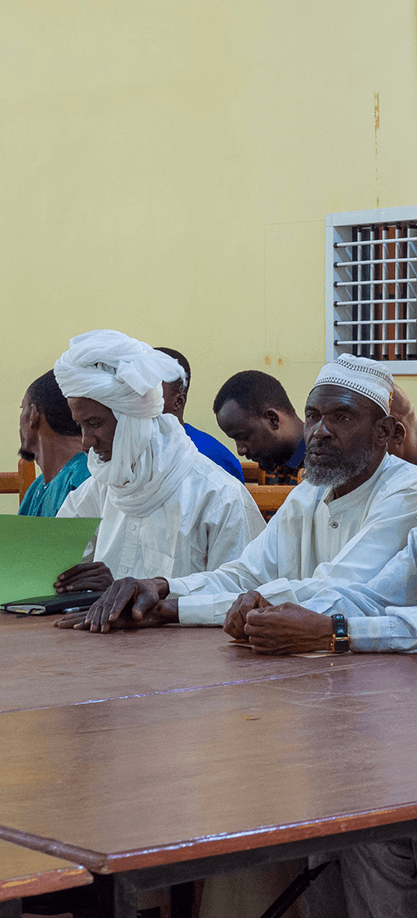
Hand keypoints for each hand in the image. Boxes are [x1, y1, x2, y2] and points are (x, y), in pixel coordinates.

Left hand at [54, 562, 112, 592]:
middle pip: (80, 573)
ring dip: (68, 584)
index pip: (80, 567)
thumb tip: (67, 580)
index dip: (68, 572)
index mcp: (100, 565)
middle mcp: (103, 569)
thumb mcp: (96, 581)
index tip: (59, 578)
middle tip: (56, 585)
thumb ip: (86, 578)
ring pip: (81, 579)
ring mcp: (104, 576)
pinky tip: (69, 590)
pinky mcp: (103, 584)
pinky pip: (85, 584)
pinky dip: (75, 587)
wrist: (120, 598)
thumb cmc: (105, 591)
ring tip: (60, 589)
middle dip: (66, 580)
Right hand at [54, 577, 174, 632]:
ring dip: (96, 617)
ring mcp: (109, 589)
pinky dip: (92, 614)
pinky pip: (96, 605)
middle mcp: (117, 584)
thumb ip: (143, 607)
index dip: (116, 609)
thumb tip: (136, 616)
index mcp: (129, 583)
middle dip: (104, 617)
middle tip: (102, 630)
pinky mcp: (105, 595)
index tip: (112, 620)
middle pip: (108, 602)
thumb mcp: (150, 599)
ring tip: (94, 629)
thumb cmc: (148, 594)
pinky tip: (87, 623)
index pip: (121, 598)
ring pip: (100, 604)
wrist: (144, 587)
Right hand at [224, 591, 271, 638]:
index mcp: (252, 595)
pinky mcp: (228, 616)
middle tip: (250, 635)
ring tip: (247, 637)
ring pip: (230, 620)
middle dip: (243, 627)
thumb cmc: (270, 615)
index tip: (254, 627)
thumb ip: (267, 614)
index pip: (244, 606)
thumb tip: (262, 621)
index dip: (248, 619)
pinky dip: (234, 633)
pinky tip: (242, 636)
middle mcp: (241, 599)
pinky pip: (227, 626)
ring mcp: (233, 607)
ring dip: (238, 631)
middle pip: (236, 613)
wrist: (267, 616)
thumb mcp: (271, 612)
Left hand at [243, 602, 332, 654]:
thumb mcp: (286, 606)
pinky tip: (266, 639)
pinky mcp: (276, 652)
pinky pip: (258, 650)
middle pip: (248, 629)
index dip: (252, 614)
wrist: (318, 633)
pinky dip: (258, 644)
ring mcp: (272, 644)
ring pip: (251, 640)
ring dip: (254, 634)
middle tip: (259, 621)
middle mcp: (270, 633)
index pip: (249, 617)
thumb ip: (270, 609)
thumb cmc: (304, 617)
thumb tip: (259, 612)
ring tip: (263, 630)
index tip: (258, 613)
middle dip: (251, 624)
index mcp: (272, 619)